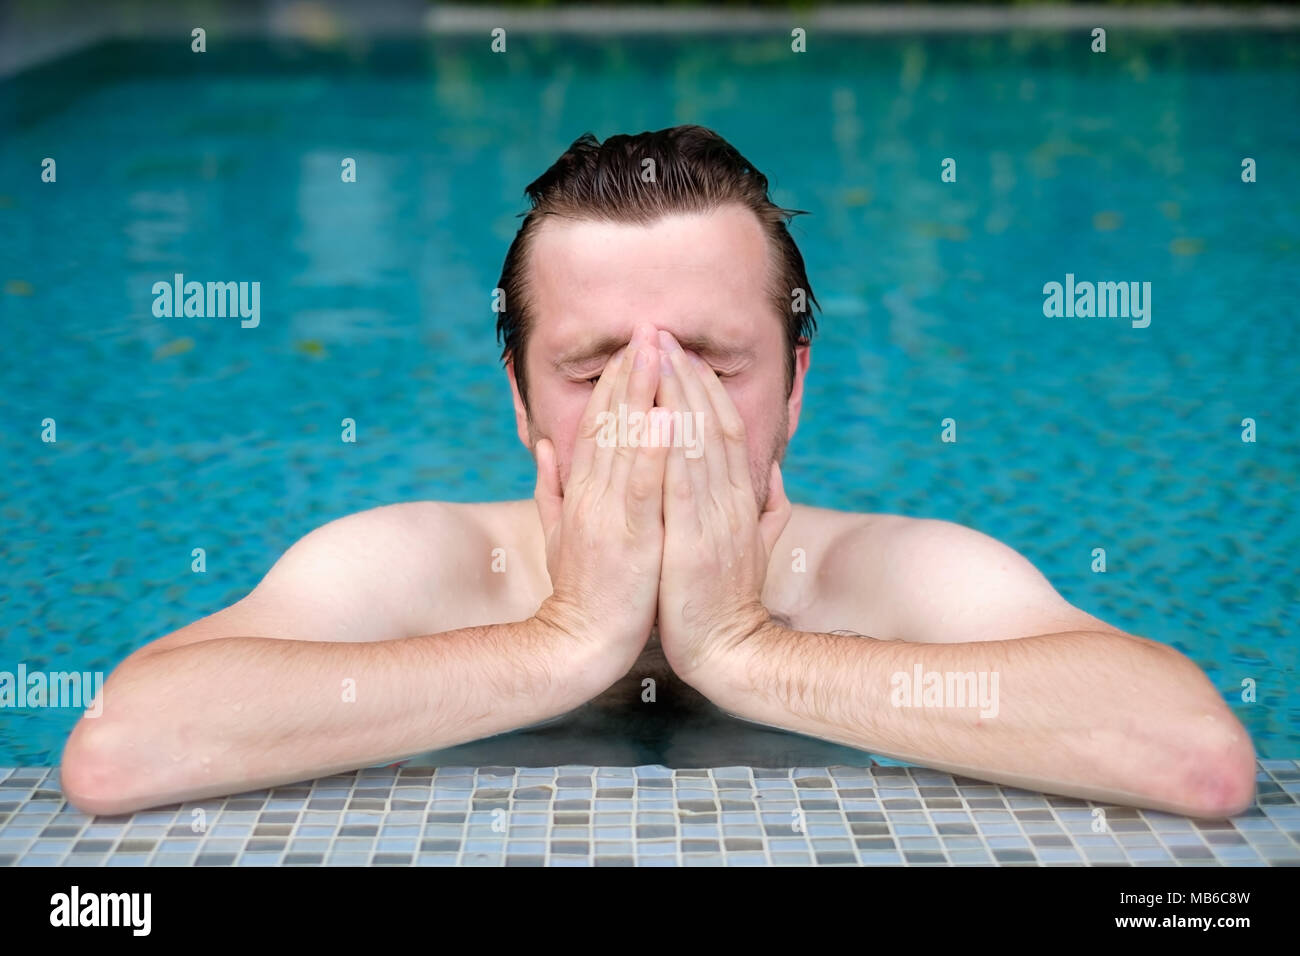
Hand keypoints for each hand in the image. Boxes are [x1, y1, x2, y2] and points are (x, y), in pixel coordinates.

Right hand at [532, 323, 670, 678]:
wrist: (579, 645)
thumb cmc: (580, 593)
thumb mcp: (558, 534)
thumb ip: (550, 489)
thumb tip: (544, 447)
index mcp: (580, 493)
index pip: (597, 425)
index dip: (614, 383)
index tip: (633, 347)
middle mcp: (591, 495)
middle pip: (610, 421)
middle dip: (630, 371)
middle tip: (649, 327)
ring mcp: (607, 514)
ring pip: (625, 441)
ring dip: (642, 393)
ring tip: (658, 351)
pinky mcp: (628, 538)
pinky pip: (642, 486)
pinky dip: (653, 450)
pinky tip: (665, 416)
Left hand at [654, 329, 791, 686]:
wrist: (728, 652)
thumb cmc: (727, 600)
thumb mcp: (755, 545)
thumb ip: (767, 507)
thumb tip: (773, 472)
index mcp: (740, 498)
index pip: (725, 427)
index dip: (703, 386)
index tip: (679, 352)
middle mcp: (732, 500)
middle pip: (712, 422)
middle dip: (686, 374)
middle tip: (662, 333)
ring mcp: (716, 519)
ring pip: (699, 442)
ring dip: (676, 394)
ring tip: (655, 354)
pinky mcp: (696, 542)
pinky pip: (684, 484)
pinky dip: (672, 447)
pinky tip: (659, 413)